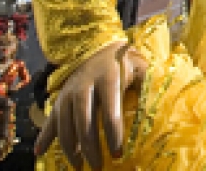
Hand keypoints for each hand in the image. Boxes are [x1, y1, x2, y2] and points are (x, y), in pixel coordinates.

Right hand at [33, 42, 147, 170]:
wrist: (97, 47)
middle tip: (98, 167)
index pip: (110, 110)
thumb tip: (166, 101)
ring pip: (65, 123)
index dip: (113, 133)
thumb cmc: (122, 64)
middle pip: (84, 120)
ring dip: (70, 148)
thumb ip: (148, 83)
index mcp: (107, 78)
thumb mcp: (138, 68)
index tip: (118, 154)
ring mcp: (68, 93)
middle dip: (90, 146)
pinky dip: (44, 136)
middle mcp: (83, 85)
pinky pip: (50, 120)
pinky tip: (40, 153)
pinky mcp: (59, 99)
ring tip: (79, 166)